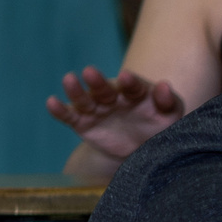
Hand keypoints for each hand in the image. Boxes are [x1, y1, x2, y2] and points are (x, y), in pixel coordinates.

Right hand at [45, 66, 185, 159]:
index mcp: (135, 92)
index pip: (133, 85)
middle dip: (97, 80)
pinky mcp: (83, 123)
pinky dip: (60, 110)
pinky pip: (69, 116)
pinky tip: (51, 102)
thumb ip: (170, 102)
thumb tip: (165, 86)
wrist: (140, 149)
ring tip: (69, 79)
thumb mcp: (170, 116)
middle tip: (90, 72)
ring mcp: (97, 109)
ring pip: (84, 98)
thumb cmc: (159, 126)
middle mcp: (113, 96)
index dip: (130, 82)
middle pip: (103, 87)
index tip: (127, 77)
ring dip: (75, 90)